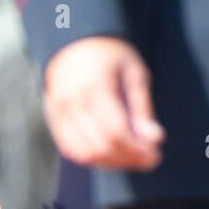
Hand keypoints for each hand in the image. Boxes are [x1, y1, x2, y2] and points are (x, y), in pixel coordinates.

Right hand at [42, 37, 164, 170]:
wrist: (76, 44)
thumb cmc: (111, 57)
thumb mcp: (135, 74)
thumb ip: (142, 108)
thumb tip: (155, 140)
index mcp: (96, 87)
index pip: (115, 131)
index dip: (136, 149)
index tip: (155, 155)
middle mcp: (72, 103)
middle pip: (99, 146)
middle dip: (126, 159)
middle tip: (147, 160)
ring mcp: (58, 113)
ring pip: (83, 154)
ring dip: (109, 163)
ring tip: (130, 159)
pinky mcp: (53, 121)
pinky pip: (70, 150)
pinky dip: (91, 158)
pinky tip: (110, 154)